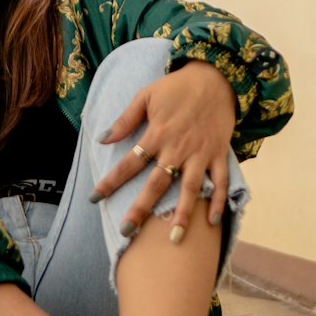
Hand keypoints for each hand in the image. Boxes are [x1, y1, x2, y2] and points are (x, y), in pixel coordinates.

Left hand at [92, 60, 235, 239]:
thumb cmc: (177, 86)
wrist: (216, 76)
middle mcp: (178, 148)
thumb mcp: (146, 95)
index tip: (95, 198)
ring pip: (190, 188)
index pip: (129, 163)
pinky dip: (218, 201)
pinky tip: (212, 222)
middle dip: (141, 208)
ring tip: (174, 239)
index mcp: (157, 134)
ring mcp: (200, 153)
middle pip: (156, 183)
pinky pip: (220, 181)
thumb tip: (102, 139)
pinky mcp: (218, 154)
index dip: (110, 181)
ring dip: (182, 214)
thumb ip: (125, 119)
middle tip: (127, 231)